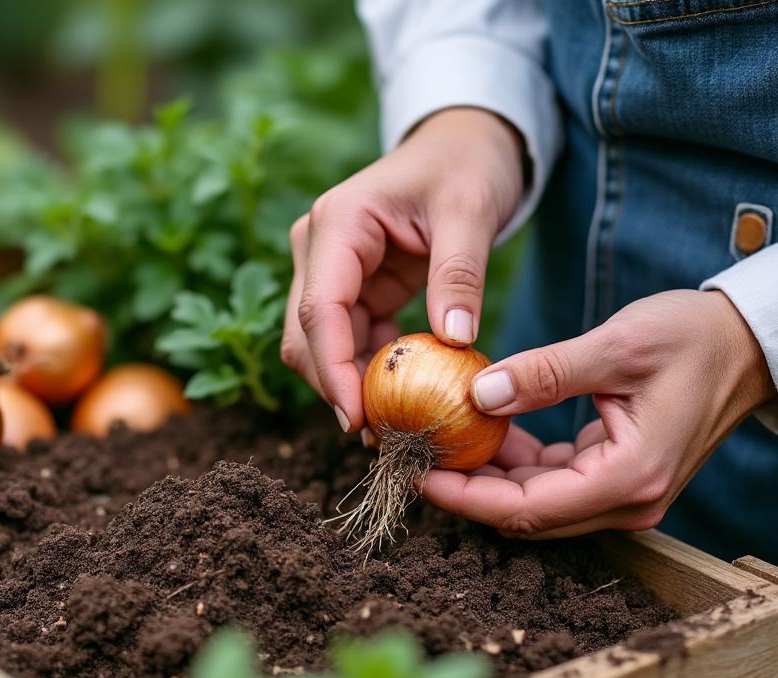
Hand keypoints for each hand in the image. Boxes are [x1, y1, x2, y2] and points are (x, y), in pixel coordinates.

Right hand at [281, 108, 526, 432]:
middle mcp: (318, 247)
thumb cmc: (468, 164)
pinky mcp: (351, 286)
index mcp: (337, 222)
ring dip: (353, 385)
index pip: (320, 310)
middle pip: (306, 336)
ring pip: (321, 345)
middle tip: (383, 437)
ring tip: (398, 424)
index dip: (333, 371)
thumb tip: (453, 340)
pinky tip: (406, 395)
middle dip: (337, 387)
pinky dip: (372, 370)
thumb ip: (459, 275)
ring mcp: (330, 269)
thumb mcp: (472, 211)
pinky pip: (350, 341)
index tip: (357, 419)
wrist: (465, 140)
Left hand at [420, 290, 776, 538]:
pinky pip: (555, 482)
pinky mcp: (619, 477)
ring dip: (489, 476)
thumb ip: (545, 373)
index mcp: (629, 478)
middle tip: (415, 454)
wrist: (748, 344)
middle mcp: (629, 501)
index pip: (527, 509)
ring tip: (440, 438)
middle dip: (468, 489)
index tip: (418, 473)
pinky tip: (486, 428)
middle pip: (527, 516)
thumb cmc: (693, 338)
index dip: (467, 497)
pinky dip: (518, 462)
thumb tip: (478, 393)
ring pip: (537, 502)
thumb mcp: (615, 346)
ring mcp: (625, 494)